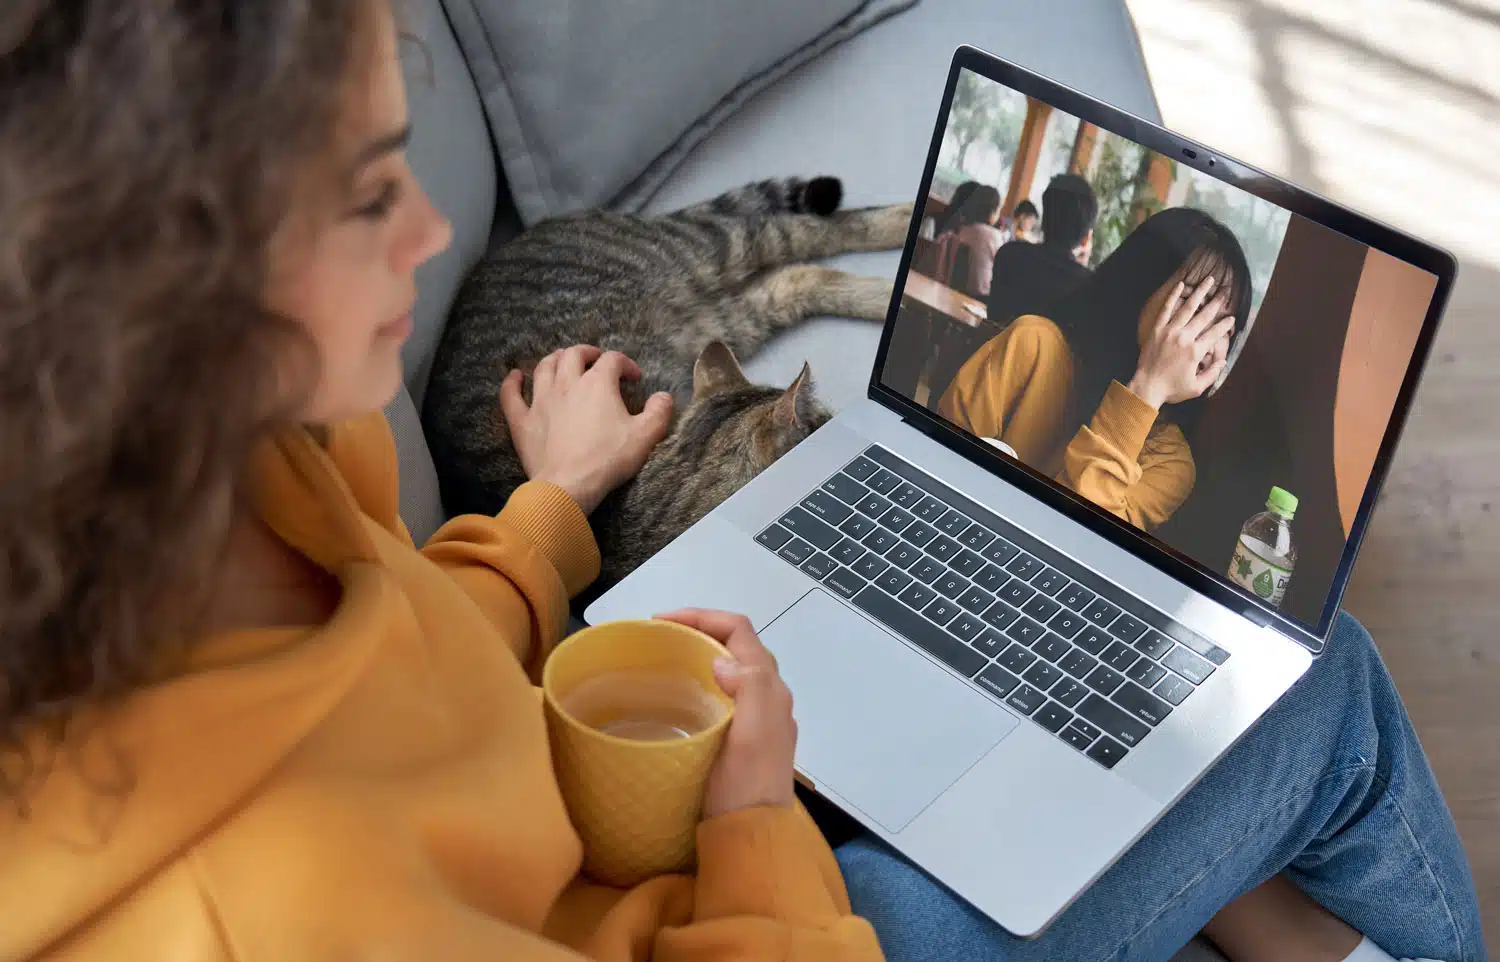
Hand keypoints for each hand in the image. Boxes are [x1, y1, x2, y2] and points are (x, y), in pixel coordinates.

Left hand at [500, 345, 672, 513]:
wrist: (568, 486)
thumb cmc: (608, 460)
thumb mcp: (645, 437)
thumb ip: (659, 412)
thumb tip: (664, 396)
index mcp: (597, 384)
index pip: (613, 360)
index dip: (626, 364)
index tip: (634, 378)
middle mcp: (567, 384)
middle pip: (574, 355)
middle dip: (588, 353)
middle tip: (597, 361)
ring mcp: (541, 400)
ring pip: (544, 367)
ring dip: (555, 359)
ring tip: (562, 361)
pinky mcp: (522, 421)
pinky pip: (511, 395)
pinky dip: (512, 383)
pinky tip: (514, 376)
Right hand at [655, 609, 796, 819]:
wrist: (753, 836)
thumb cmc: (746, 786)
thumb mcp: (750, 735)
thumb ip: (748, 690)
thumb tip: (723, 661)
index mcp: (769, 687)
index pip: (738, 630)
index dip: (702, 616)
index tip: (662, 622)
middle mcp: (769, 696)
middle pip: (736, 645)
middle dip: (700, 630)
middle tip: (660, 638)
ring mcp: (759, 717)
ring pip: (732, 668)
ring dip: (702, 655)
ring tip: (666, 660)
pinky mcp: (745, 737)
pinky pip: (726, 693)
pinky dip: (703, 681)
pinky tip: (681, 698)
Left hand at [1128, 276, 1234, 407]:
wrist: (1147, 387)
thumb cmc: (1172, 389)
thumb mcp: (1197, 387)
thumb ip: (1212, 374)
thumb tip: (1223, 362)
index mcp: (1196, 351)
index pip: (1215, 333)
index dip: (1225, 325)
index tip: (1232, 317)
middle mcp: (1184, 338)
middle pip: (1204, 316)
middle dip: (1217, 303)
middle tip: (1225, 292)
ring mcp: (1170, 331)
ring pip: (1187, 308)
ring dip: (1199, 293)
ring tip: (1208, 281)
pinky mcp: (1157, 329)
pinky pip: (1166, 309)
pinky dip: (1173, 296)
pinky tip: (1180, 285)